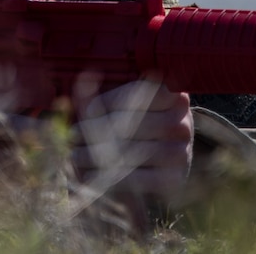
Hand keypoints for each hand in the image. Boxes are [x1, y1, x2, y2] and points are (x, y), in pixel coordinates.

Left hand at [70, 79, 193, 199]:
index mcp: (173, 95)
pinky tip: (93, 175)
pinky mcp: (176, 178)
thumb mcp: (126, 105)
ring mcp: (182, 151)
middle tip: (73, 136)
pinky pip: (143, 178)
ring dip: (100, 154)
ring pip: (136, 151)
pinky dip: (115, 178)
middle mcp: (183, 122)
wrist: (161, 165)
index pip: (138, 93)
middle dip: (98, 129)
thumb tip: (85, 76)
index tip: (84, 110)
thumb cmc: (138, 127)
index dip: (108, 101)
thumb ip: (106, 93)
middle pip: (134, 123)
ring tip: (76, 155)